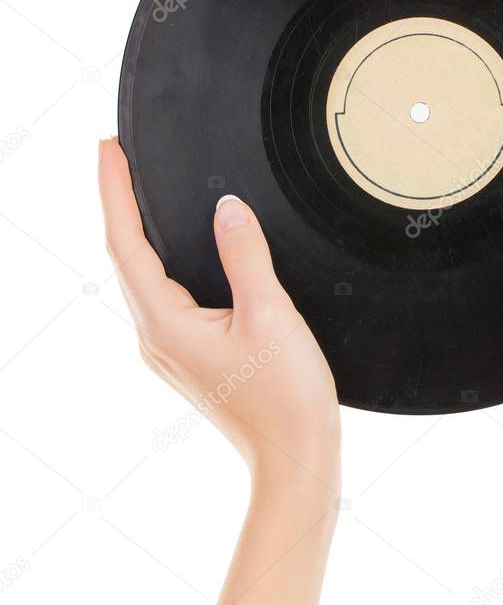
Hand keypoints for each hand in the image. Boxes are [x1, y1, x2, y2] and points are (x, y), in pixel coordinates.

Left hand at [98, 138, 339, 489]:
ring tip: (141, 192)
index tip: (106, 148)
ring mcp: (168, 350)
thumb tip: (227, 208)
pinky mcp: (188, 356)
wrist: (294, 456)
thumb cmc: (285, 396)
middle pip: (126, 258)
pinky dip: (160, 262)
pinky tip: (177, 250)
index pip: (126, 244)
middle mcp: (155, 337)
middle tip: (119, 157)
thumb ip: (246, 256)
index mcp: (165, 323)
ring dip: (138, 233)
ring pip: (143, 279)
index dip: (113, 191)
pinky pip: (162, 297)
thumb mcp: (271, 316)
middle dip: (120, 205)